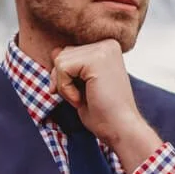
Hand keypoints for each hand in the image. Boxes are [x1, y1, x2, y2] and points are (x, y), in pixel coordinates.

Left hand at [50, 40, 161, 172]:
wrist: (120, 129)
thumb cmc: (102, 112)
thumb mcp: (81, 84)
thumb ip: (70, 65)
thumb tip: (54, 51)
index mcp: (107, 48)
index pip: (69, 52)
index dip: (66, 77)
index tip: (81, 94)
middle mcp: (107, 43)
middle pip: (62, 54)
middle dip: (63, 81)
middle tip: (81, 97)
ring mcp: (103, 49)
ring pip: (60, 61)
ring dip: (64, 86)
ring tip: (82, 98)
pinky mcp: (96, 59)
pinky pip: (62, 68)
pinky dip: (65, 89)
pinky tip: (81, 99)